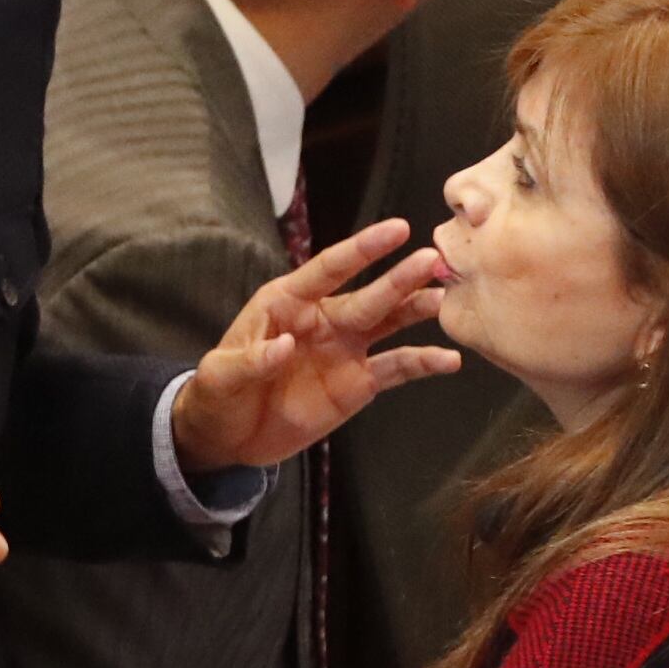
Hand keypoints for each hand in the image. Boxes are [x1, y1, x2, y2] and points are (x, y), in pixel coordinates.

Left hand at [168, 219, 461, 473]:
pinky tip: (450, 360)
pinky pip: (396, 368)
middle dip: (401, 278)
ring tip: (448, 299)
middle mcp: (324, 318)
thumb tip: (285, 345)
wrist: (228, 436)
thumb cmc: (218, 393)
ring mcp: (345, 349)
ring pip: (390, 323)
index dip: (362, 250)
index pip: (329, 269)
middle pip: (369, 295)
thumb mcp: (222, 374)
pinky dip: (423, 363)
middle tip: (434, 260)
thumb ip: (252, 359)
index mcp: (288, 302)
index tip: (396, 230)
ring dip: (418, 310)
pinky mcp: (358, 383)